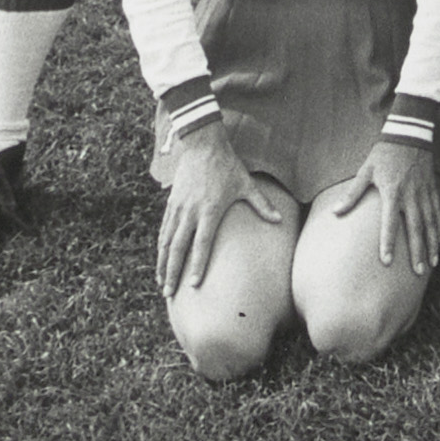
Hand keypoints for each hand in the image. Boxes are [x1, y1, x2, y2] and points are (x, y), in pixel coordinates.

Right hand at [158, 126, 287, 298]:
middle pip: (178, 249)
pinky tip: (160, 261)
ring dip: (162, 264)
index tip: (193, 285)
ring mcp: (178, 209)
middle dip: (173, 273)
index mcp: (209, 210)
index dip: (197, 265)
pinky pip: (163, 231)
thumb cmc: (228, 166)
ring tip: (162, 284)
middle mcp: (190, 213)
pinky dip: (160, 248)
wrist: (202, 146)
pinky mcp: (171, 204)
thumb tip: (279, 221)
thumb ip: (262, 205)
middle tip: (169, 294)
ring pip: (166, 242)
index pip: (202, 244)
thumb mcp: (247, 184)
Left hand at [334, 139, 439, 274]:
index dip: (388, 243)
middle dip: (418, 251)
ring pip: (431, 223)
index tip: (387, 262)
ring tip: (433, 262)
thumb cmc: (384, 154)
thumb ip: (352, 193)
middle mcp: (411, 195)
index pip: (390, 223)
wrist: (410, 134)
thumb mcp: (365, 171)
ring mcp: (424, 192)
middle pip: (415, 228)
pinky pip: (438, 211)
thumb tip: (335, 213)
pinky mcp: (432, 188)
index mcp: (392, 192)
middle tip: (419, 272)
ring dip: (432, 244)